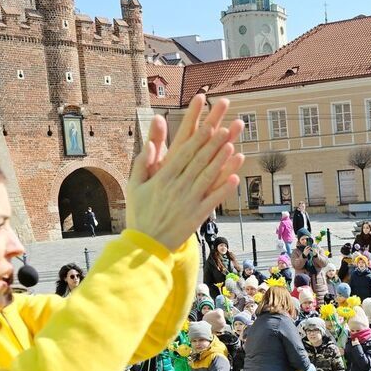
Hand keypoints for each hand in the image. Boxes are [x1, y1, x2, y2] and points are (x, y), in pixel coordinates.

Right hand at [127, 95, 244, 251]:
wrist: (146, 244)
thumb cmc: (140, 213)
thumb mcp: (134, 186)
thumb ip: (142, 163)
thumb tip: (149, 144)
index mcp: (163, 178)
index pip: (183, 154)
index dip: (198, 139)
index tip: (208, 125)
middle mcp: (177, 187)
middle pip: (198, 161)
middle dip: (213, 144)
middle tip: (227, 129)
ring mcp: (188, 201)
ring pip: (207, 177)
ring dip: (221, 162)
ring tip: (232, 146)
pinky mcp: (197, 216)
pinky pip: (213, 200)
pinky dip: (224, 189)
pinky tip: (235, 178)